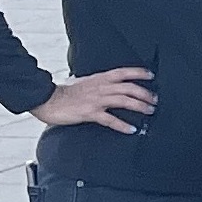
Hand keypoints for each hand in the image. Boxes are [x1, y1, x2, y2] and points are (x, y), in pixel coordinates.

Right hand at [34, 69, 153, 133]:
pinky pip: (110, 119)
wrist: (47, 99)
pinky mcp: (90, 113)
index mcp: (99, 78)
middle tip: (155, 100)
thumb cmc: (64, 92)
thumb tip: (104, 83)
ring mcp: (96, 100)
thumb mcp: (83, 81)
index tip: (151, 75)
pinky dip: (122, 125)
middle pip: (129, 87)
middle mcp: (101, 87)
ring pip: (123, 101)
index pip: (123, 72)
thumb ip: (96, 83)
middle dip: (145, 93)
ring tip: (149, 112)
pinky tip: (131, 129)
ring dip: (139, 106)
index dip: (139, 73)